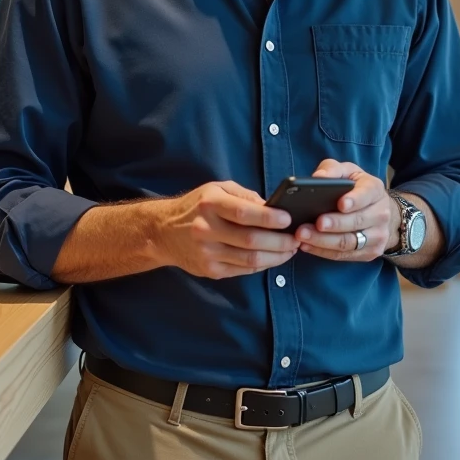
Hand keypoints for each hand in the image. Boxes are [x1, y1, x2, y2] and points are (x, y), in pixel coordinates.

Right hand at [153, 181, 298, 279]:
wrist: (163, 232)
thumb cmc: (196, 206)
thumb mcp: (216, 189)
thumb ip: (244, 196)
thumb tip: (273, 207)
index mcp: (210, 204)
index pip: (243, 213)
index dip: (269, 218)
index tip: (288, 219)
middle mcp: (206, 229)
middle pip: (251, 240)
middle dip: (280, 241)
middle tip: (297, 239)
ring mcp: (207, 253)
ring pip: (250, 259)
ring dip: (276, 257)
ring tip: (291, 250)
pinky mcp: (210, 270)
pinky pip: (243, 270)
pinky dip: (262, 265)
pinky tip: (273, 258)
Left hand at [296, 160, 397, 261]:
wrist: (380, 212)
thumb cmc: (356, 189)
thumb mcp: (348, 173)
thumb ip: (333, 170)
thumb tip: (318, 177)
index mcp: (375, 190)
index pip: (367, 194)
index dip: (355, 200)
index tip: (340, 204)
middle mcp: (381, 214)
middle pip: (356, 222)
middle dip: (333, 224)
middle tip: (310, 223)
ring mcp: (378, 236)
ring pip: (349, 242)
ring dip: (323, 241)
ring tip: (302, 236)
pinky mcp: (370, 252)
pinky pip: (344, 256)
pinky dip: (323, 252)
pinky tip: (307, 246)